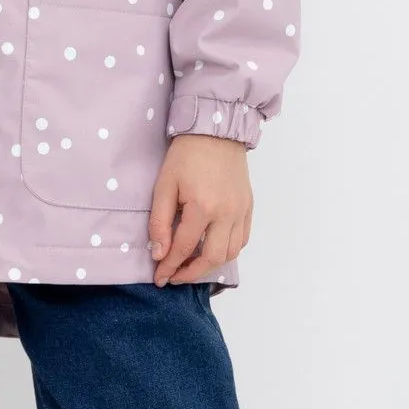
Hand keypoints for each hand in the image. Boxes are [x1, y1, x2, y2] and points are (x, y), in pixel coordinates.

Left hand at [148, 133, 252, 286]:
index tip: (159, 278)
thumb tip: (159, 253)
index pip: (184, 248)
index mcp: (203, 207)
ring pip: (230, 253)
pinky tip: (213, 249)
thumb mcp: (164, 184)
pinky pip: (242, 240)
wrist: (215, 130)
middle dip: (191, 273)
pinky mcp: (248, 206)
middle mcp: (226, 214)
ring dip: (210, 265)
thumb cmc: (186, 155)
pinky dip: (228, 251)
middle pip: (211, 258)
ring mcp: (241, 211)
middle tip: (174, 277)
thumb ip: (161, 221)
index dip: (170, 266)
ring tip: (191, 266)